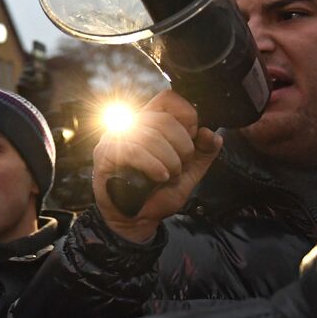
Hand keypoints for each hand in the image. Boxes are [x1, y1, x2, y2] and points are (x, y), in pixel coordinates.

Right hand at [92, 90, 222, 242]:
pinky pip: (134, 151)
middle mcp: (130, 125)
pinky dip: (153, 166)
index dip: (186, 116)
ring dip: (169, 160)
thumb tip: (211, 134)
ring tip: (168, 176)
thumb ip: (203, 152)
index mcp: (150, 122)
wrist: (137, 219)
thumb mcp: (189, 171)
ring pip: (150, 136)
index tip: (191, 139)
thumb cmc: (158, 192)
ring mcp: (115, 138)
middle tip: (180, 166)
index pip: (168, 99)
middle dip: (182, 147)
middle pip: (163, 119)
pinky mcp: (105, 155)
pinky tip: (159, 177)